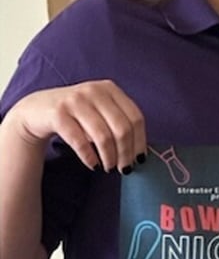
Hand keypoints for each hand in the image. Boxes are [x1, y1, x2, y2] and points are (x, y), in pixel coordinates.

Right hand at [7, 81, 146, 172]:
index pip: (136, 117)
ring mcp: (75, 101)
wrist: (37, 109)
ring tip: (108, 168)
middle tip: (125, 168)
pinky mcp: (58, 114)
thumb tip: (140, 153)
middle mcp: (94, 91)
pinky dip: (89, 156)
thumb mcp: (100, 110)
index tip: (140, 159)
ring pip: (103, 136)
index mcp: (110, 89)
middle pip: (122, 128)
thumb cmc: (77, 114)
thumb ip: (119, 122)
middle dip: (126, 153)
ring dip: (109, 157)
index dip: (140, 141)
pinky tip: (92, 164)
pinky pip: (79, 141)